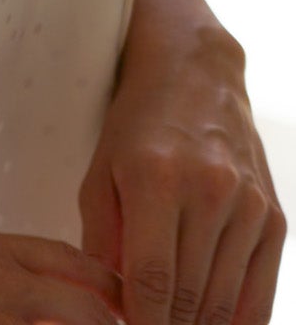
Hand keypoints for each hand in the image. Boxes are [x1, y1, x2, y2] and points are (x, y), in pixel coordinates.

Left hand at [78, 28, 286, 324]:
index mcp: (156, 178)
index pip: (150, 281)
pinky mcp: (274, 217)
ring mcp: (248, 205)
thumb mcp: (100, 170)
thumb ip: (99, 240)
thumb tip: (111, 308)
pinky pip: (260, 292)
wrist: (196, 73)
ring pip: (224, 303)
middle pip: (190, 299)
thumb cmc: (137, 124)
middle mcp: (209, 191)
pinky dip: (238, 322)